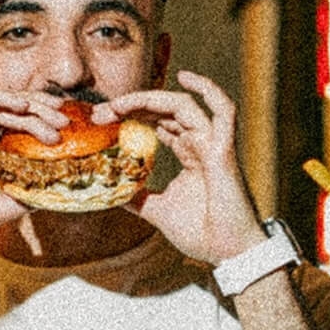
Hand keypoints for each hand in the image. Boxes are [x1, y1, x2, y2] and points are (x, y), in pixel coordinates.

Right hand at [0, 91, 67, 276]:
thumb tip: (51, 197)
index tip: (65, 130)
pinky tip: (23, 108)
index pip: (10, 122)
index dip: (38, 120)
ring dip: (28, 105)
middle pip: (8, 107)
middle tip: (67, 118)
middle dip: (40, 108)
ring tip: (55, 117)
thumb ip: (20, 199)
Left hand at [97, 71, 261, 264]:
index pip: (157, 122)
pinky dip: (208, 89)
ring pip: (183, 105)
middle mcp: (201, 143)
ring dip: (150, 100)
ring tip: (120, 103)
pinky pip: (223, 110)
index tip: (101, 119)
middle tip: (101, 112)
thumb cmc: (202, 233)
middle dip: (131, 106)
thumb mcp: (158, 211)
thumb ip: (139, 198)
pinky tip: (185, 77)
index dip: (130, 115)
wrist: (228, 253)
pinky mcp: (225, 150)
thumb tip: (113, 194)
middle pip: (164, 110)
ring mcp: (214, 144)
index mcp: (189, 154)